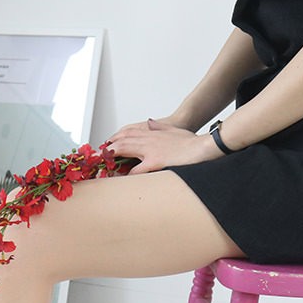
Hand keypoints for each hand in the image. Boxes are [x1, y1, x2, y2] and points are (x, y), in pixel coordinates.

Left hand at [107, 118, 221, 174]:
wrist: (204, 146)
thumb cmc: (192, 142)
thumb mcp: (174, 130)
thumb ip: (160, 127)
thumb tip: (150, 122)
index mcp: (152, 134)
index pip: (128, 133)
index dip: (115, 139)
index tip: (106, 145)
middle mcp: (149, 140)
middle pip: (123, 140)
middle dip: (109, 147)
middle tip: (98, 155)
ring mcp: (151, 150)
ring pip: (126, 150)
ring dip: (113, 156)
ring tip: (102, 163)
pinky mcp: (156, 162)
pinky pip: (137, 170)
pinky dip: (127, 175)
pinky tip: (121, 179)